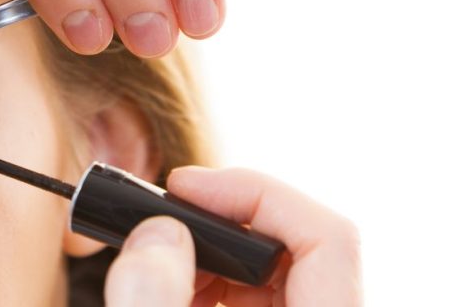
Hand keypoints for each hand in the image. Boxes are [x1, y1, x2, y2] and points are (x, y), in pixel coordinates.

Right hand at [104, 167, 362, 305]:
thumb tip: (160, 233)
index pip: (328, 239)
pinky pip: (260, 291)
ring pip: (278, 264)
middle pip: (300, 241)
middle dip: (224, 217)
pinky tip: (174, 283)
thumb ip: (154, 303)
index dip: (258, 192)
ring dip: (213, 247)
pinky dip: (212, 276)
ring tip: (160, 257)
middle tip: (163, 219)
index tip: (186, 186)